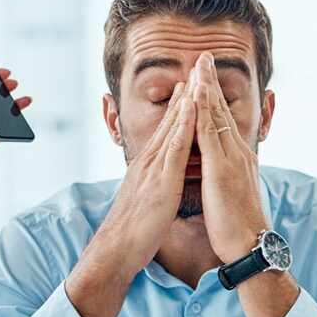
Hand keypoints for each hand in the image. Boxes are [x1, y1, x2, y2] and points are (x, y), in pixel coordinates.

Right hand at [63, 80, 195, 316]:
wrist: (118, 249)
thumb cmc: (134, 231)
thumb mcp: (149, 200)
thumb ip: (156, 185)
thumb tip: (163, 181)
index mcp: (150, 165)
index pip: (168, 129)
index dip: (180, 106)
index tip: (191, 85)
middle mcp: (150, 160)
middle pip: (171, 119)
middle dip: (185, 93)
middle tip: (197, 68)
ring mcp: (154, 167)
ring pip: (173, 126)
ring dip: (187, 99)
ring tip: (198, 75)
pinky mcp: (160, 179)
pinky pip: (176, 146)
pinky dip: (184, 124)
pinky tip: (193, 107)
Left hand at [191, 53, 269, 262]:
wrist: (250, 247)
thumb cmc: (239, 227)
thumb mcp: (232, 194)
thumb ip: (226, 176)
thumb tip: (218, 169)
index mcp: (237, 159)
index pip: (223, 121)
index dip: (213, 97)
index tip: (205, 75)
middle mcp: (237, 153)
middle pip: (222, 111)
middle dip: (212, 82)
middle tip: (205, 55)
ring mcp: (231, 159)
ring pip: (217, 116)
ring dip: (208, 87)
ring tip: (201, 63)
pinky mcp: (222, 169)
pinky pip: (210, 133)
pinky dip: (203, 111)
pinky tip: (197, 93)